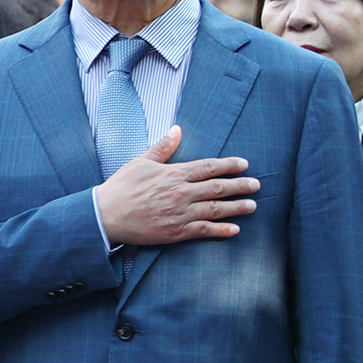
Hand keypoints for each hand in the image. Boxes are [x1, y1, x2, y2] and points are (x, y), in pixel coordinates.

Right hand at [95, 127, 260, 247]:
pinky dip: (221, 230)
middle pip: (218, 188)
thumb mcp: (141, 161)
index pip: (208, 167)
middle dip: (240, 186)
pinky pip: (204, 230)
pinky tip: (235, 229)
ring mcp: (180, 213)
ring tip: (252, 206)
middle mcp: (181, 193)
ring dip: (236, 207)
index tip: (243, 164)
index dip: (229, 165)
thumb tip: (177, 130)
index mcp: (174, 173)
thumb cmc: (121, 187)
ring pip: (215, 209)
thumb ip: (163, 147)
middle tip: (256, 185)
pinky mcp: (176, 232)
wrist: (106, 216)